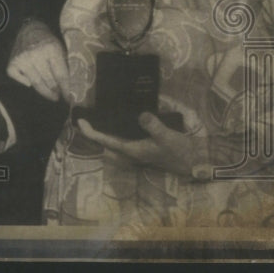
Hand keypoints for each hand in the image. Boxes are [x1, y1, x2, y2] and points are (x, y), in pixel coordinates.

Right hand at [6, 18, 69, 101]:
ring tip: (51, 94)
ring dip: (45, 91)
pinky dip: (26, 83)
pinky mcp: (12, 64)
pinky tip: (32, 82)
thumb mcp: (60, 49)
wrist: (29, 30)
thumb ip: (65, 65)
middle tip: (59, 95)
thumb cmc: (48, 42)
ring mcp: (22, 59)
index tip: (69, 99)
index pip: (60, 75)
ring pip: (36, 83)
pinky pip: (21, 80)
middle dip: (56, 90)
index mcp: (51, 49)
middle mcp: (35, 54)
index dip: (66, 89)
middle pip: (48, 81)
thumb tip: (72, 87)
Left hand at [77, 109, 207, 178]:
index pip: (104, 141)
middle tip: (85, 114)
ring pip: (114, 138)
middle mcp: (129, 150)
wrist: (193, 161)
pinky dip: (118, 127)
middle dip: (94, 129)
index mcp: (130, 150)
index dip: (90, 131)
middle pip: (105, 140)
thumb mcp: (166, 137)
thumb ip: (153, 126)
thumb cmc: (178, 151)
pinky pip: (125, 136)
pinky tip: (120, 115)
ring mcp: (135, 148)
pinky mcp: (142, 144)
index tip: (80, 120)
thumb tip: (141, 114)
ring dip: (105, 127)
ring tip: (98, 112)